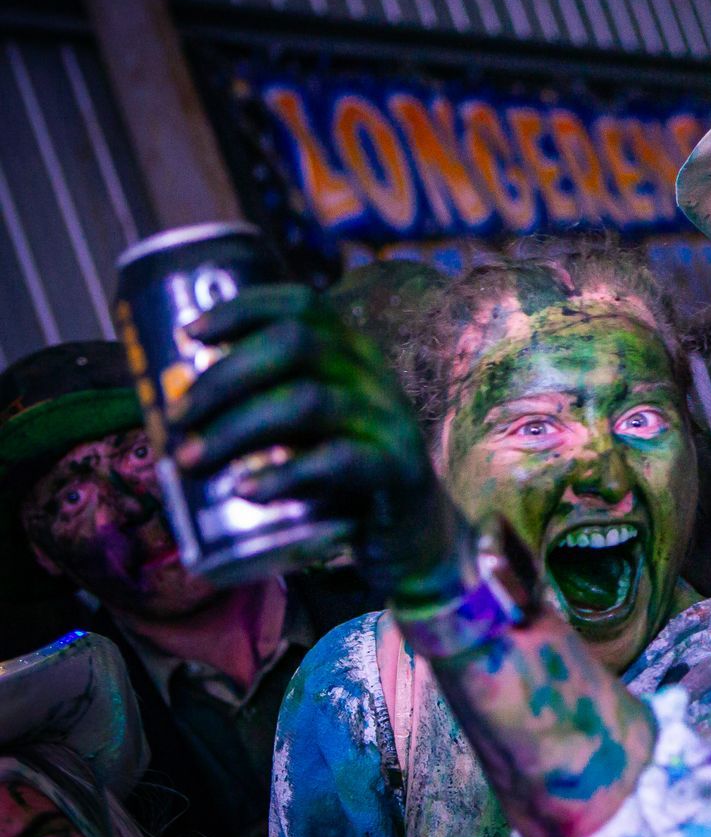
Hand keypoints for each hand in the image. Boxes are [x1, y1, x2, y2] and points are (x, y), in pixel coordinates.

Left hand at [170, 283, 458, 603]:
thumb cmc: (343, 474)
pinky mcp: (395, 470)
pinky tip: (246, 490)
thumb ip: (266, 407)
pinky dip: (286, 473)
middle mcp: (373, 376)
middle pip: (296, 345)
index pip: (302, 306)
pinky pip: (339, 461)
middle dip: (224, 377)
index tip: (190, 334)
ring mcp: (388, 420)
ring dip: (235, 428)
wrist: (415, 531)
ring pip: (307, 402)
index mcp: (351, 355)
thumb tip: (169, 404)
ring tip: (190, 462)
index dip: (243, 309)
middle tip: (177, 419)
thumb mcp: (313, 427)